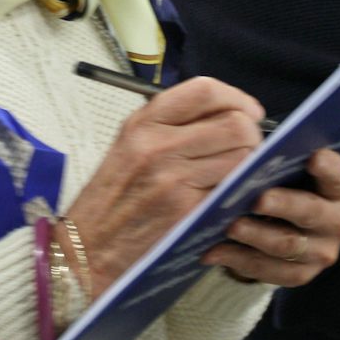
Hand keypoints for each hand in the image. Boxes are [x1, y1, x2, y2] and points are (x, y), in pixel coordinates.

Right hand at [66, 77, 264, 286]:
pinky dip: (237, 192)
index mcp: (143, 123)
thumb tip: (225, 113)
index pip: (204, 90)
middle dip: (252, 135)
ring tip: (235, 175)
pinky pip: (232, 190)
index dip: (237, 99)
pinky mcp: (187, 209)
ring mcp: (174, 178)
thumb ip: (170, 124)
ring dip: (248, 165)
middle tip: (249, 148)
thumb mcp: (129, 146)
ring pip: (241, 157)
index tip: (249, 112)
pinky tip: (225, 197)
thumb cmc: (112, 199)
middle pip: (234, 124)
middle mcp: (158, 144)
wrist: (87, 249)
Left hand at [203, 149, 339, 285]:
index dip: (328, 168)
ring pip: (288, 246)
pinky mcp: (300, 273)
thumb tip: (256, 155)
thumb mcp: (293, 166)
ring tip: (229, 227)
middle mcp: (338, 223)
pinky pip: (270, 271)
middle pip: (312, 213)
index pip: (339, 175)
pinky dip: (240, 261)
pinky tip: (215, 251)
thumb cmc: (289, 182)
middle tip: (257, 200)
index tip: (314, 158)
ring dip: (256, 237)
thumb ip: (283, 158)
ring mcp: (322, 252)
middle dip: (284, 206)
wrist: (289, 220)